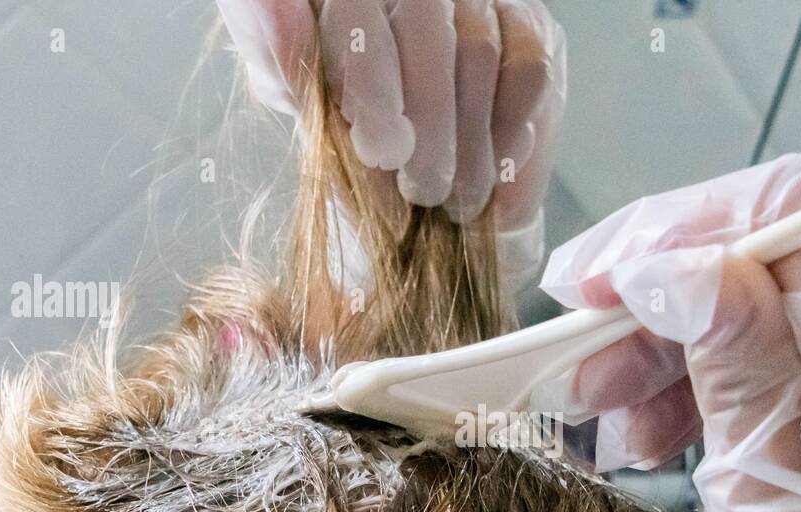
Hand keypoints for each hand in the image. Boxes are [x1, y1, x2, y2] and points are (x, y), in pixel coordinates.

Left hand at [216, 0, 563, 235]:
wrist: (415, 168)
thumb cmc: (349, 130)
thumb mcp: (301, 100)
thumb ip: (286, 61)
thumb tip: (269, 7)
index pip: (360, 8)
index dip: (374, 80)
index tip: (381, 152)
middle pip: (428, 26)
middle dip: (428, 123)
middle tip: (423, 193)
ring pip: (483, 55)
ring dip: (471, 145)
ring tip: (454, 203)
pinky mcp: (528, 26)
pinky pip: (531, 74)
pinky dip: (511, 139)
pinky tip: (493, 187)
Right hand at [536, 154, 800, 511]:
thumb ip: (734, 376)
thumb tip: (673, 264)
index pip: (793, 216)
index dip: (679, 230)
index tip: (593, 287)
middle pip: (775, 246)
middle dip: (663, 296)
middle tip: (581, 365)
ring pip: (774, 293)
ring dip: (680, 345)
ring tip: (612, 421)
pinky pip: (798, 340)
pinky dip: (723, 375)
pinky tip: (663, 430)